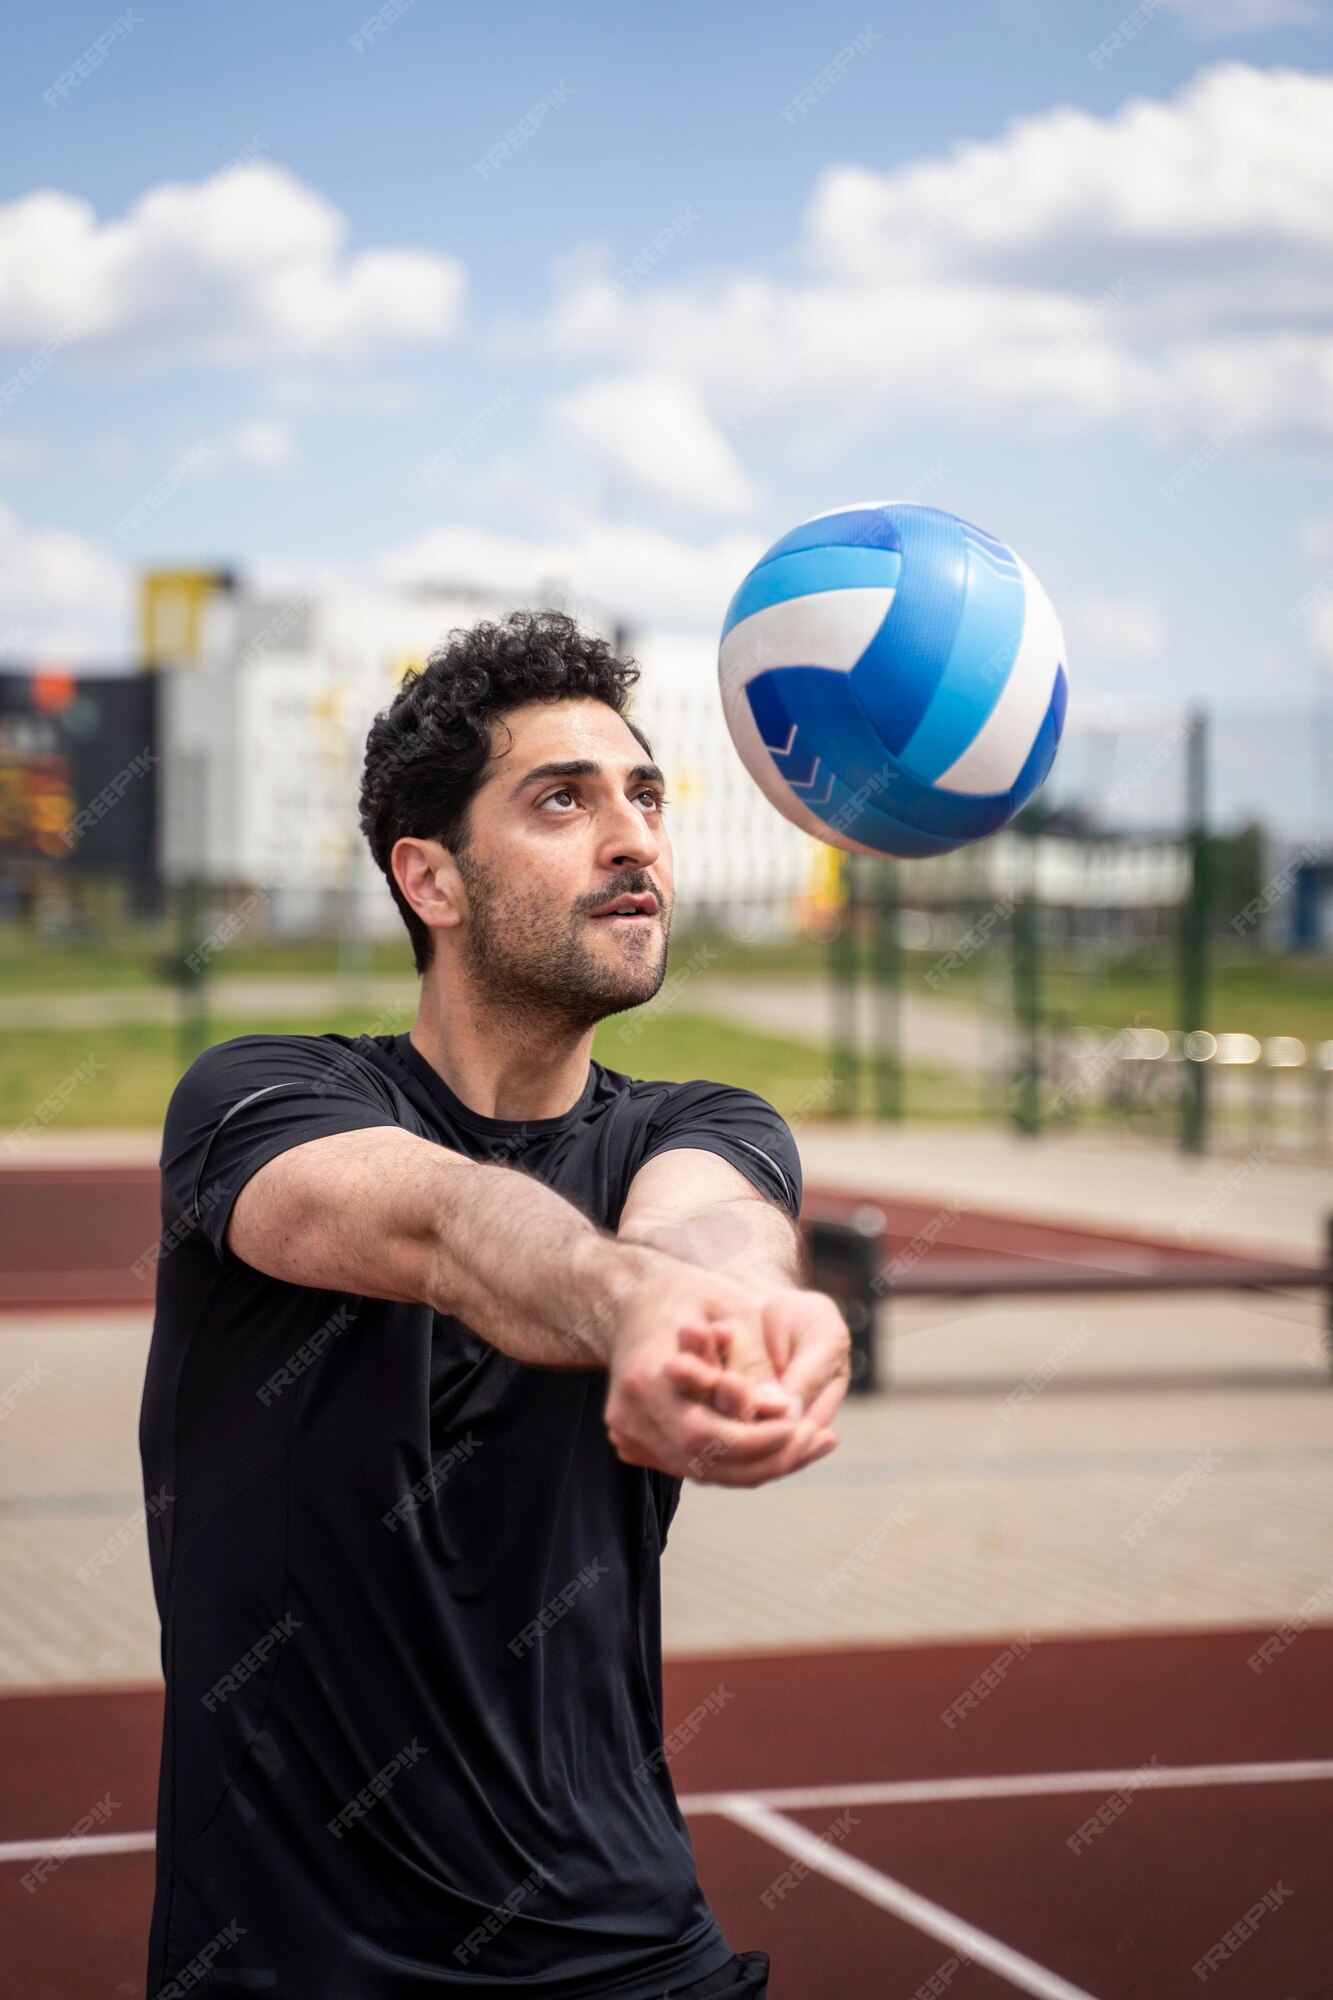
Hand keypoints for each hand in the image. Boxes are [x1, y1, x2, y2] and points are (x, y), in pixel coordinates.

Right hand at [604, 1260, 836, 1486]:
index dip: (757, 1440)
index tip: (799, 1424)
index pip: (706, 1435)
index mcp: (646, 1379)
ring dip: (759, 1465)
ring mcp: (629, 1432)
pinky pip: (693, 1464)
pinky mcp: (638, 1441)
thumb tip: (783, 1410)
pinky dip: (736, 1460)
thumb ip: (752, 1363)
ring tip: (812, 1443)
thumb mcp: (727, 1310)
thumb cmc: (687, 1293)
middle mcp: (630, 1415)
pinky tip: (779, 1444)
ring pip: (702, 1472)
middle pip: (704, 1463)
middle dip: (766, 1458)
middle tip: (815, 1440)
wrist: (633, 1295)